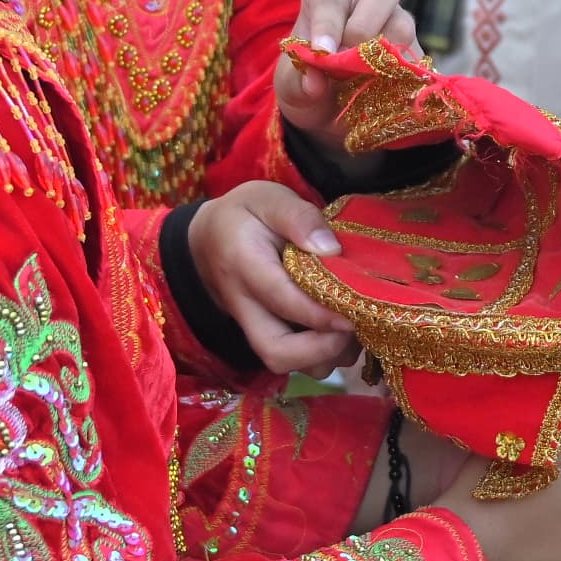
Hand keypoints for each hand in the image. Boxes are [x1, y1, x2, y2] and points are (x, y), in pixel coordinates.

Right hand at [189, 182, 362, 375]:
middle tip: (354, 329)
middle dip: (320, 351)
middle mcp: (245, 306)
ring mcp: (253, 327)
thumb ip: (298, 216)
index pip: (281, 299)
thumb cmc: (243, 216)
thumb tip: (331, 248)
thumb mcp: (267, 198)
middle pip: (275, 351)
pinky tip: (344, 332)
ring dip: (325, 356)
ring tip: (355, 330)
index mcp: (244, 265)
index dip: (319, 314)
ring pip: (287, 363)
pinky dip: (323, 355)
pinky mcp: (266, 335)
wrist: (205, 241)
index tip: (354, 316)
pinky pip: (294, 361)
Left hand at [279, 0, 425, 150]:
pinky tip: (383, 93)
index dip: (328, 24)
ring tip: (361, 82)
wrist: (331, 109)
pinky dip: (401, 77)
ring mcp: (398, 20)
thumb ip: (297, 82)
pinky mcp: (415, 50)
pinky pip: (417, 58)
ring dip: (383, 57)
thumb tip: (315, 83)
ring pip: (403, 26)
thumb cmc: (307, 83)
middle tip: (347, 62)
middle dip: (364, 28)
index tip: (323, 53)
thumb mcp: (290, 85)